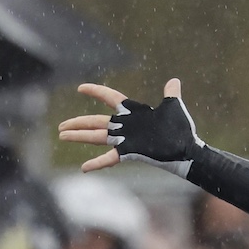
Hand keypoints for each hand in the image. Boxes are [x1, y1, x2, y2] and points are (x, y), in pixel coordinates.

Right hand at [58, 79, 200, 175]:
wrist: (187, 149)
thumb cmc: (181, 130)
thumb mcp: (174, 107)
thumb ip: (171, 93)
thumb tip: (174, 81)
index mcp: (134, 111)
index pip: (110, 97)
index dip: (96, 91)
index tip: (81, 88)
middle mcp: (126, 125)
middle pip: (96, 121)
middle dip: (78, 122)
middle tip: (61, 126)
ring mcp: (126, 139)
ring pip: (96, 135)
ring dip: (79, 136)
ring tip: (62, 135)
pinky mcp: (129, 152)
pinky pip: (109, 158)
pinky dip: (97, 163)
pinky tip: (83, 168)